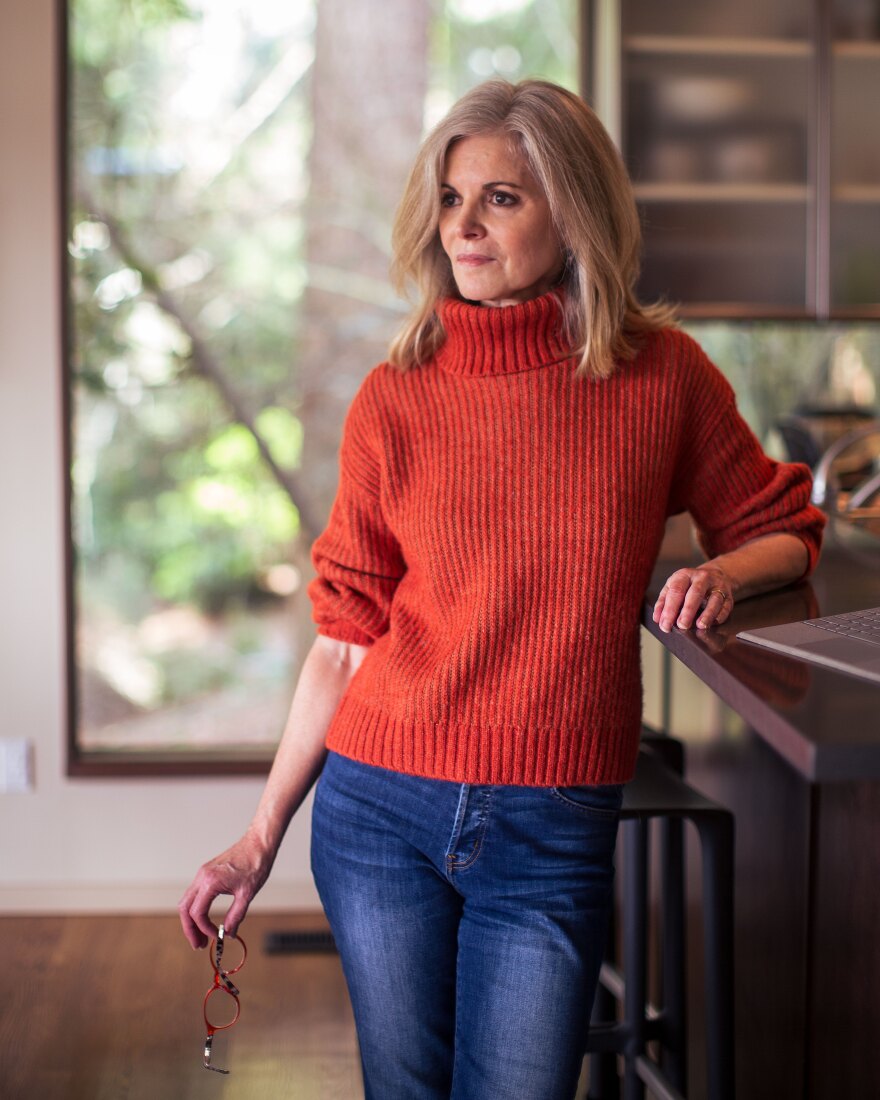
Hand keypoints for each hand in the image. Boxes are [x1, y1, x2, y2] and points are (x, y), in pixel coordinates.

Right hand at [178, 832, 274, 948]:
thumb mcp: (247, 894)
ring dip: (191, 920)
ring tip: (201, 935)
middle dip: (190, 929)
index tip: (217, 936)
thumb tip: (229, 934)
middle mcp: (201, 877)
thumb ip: (236, 916)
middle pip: (185, 908)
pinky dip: (196, 908)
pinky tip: (205, 918)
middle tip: (198, 945)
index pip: (198, 913)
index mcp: (210, 882)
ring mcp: (202, 873)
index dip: (205, 929)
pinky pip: (194, 894)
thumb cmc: (255, 864)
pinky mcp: (206, 872)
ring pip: (187, 901)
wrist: (259, 843)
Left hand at [652, 563, 735, 633]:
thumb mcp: (673, 587)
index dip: (669, 609)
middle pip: (695, 593)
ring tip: (700, 625)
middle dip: (688, 611)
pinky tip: (713, 623)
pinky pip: (726, 606)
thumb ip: (663, 602)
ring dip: (708, 613)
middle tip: (682, 625)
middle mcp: (702, 578)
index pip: (676, 591)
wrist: (715, 574)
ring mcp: (717, 585)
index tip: (665, 624)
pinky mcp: (728, 595)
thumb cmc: (689, 585)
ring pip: (714, 599)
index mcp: (684, 575)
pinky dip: (720, 615)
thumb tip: (658, 619)